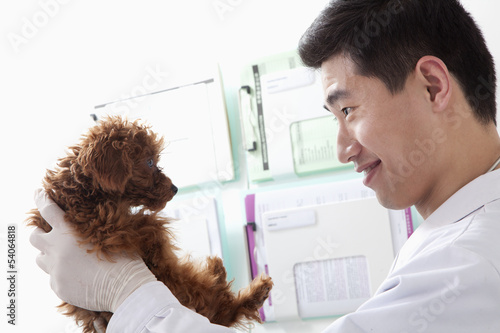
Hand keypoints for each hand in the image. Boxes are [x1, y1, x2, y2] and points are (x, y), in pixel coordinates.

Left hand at [29, 189, 156, 311]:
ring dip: (49, 255)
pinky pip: (54, 277)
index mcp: (69, 230)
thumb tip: (96, 218)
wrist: (124, 287)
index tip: (38, 193)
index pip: (48, 208)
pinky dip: (62, 274)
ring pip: (40, 259)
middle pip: (34, 236)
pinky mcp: (58, 286)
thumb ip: (92, 227)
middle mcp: (56, 248)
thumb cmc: (123, 257)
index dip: (41, 199)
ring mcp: (55, 268)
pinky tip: (78, 276)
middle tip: (47, 234)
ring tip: (64, 258)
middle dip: (39, 233)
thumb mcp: (109, 233)